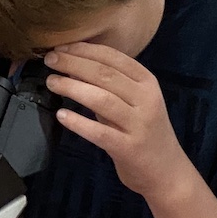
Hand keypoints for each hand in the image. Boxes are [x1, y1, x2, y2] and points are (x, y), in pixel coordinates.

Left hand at [44, 42, 191, 202]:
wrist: (167, 172)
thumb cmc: (144, 131)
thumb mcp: (131, 102)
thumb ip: (105, 84)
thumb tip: (70, 63)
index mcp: (147, 82)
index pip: (113, 57)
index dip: (83, 49)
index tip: (60, 45)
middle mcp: (146, 100)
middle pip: (105, 75)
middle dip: (73, 63)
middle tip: (50, 59)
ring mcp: (139, 125)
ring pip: (102, 99)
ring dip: (72, 87)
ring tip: (52, 82)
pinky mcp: (129, 148)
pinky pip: (100, 133)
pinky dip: (79, 123)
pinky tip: (62, 115)